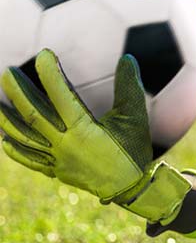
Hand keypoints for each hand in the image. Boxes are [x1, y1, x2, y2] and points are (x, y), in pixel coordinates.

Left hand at [0, 50, 190, 222]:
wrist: (130, 187)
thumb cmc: (134, 149)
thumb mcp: (135, 117)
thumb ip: (129, 87)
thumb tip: (127, 58)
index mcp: (84, 130)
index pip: (62, 97)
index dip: (51, 74)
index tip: (44, 54)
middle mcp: (65, 145)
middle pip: (33, 115)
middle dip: (18, 92)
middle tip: (8, 72)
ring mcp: (58, 159)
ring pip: (24, 137)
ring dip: (7, 119)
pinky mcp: (56, 171)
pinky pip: (29, 160)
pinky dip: (15, 150)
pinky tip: (5, 138)